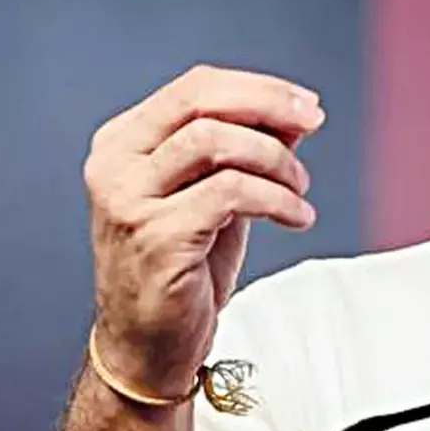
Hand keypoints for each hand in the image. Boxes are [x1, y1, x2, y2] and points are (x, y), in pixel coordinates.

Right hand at [84, 64, 325, 397]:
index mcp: (123, 143)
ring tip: (299, 190)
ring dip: (276, 160)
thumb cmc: (186, 264)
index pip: (194, 88)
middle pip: (200, 103)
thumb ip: (246, 147)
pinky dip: (277, 199)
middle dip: (269, 105)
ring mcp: (128, 201)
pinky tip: (297, 217)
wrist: (152, 343)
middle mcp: (115, 165)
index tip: (308, 105)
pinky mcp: (155, 237)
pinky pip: (231, 193)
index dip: (259, 88)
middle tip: (314, 123)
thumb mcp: (217, 192)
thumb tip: (296, 111)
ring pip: (215, 142)